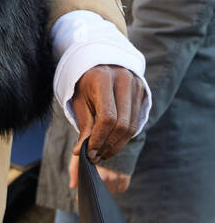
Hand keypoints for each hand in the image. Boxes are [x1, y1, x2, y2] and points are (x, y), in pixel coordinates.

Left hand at [68, 64, 143, 192]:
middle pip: (122, 124)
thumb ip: (83, 127)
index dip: (98, 139)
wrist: (99, 65)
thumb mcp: (79, 102)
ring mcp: (136, 86)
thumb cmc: (85, 85)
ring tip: (102, 154)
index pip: (107, 117)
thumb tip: (80, 153)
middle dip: (108, 145)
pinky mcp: (142, 93)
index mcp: (103, 79)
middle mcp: (124, 80)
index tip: (89, 153)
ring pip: (131, 126)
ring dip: (117, 145)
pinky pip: (136, 122)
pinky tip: (111, 144)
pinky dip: (123, 137)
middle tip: (96, 157)